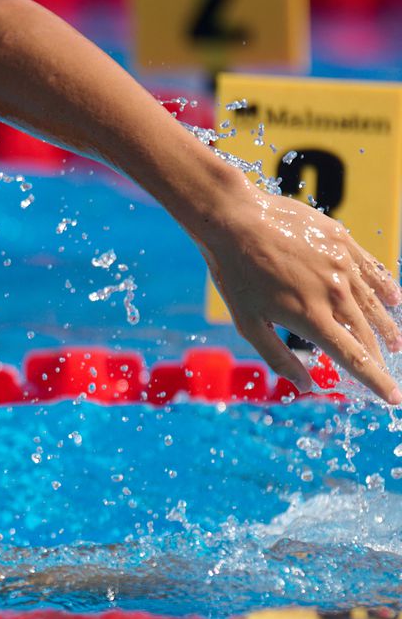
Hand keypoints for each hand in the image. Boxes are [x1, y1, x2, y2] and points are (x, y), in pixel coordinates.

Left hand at [200, 185, 401, 403]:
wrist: (233, 220)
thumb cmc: (235, 275)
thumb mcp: (248, 323)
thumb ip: (278, 357)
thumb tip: (306, 386)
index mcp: (311, 318)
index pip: (355, 358)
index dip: (377, 381)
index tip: (393, 398)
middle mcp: (334, 293)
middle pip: (367, 335)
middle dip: (378, 357)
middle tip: (383, 369)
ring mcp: (342, 266)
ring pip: (375, 305)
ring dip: (386, 327)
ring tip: (394, 343)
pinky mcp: (343, 242)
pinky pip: (373, 270)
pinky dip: (386, 289)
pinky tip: (395, 302)